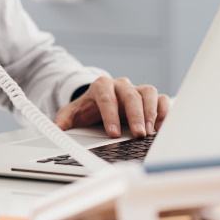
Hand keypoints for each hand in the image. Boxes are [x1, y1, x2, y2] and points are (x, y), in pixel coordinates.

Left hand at [54, 77, 169, 137]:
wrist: (99, 101)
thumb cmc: (88, 109)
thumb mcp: (72, 114)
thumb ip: (63, 121)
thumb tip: (55, 130)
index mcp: (101, 86)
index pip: (106, 97)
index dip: (110, 115)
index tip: (113, 133)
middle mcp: (120, 85)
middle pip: (130, 95)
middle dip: (134, 115)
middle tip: (137, 134)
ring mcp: (136, 90)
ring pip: (148, 93)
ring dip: (150, 112)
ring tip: (149, 132)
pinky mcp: (150, 97)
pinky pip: (161, 99)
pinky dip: (164, 111)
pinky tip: (161, 128)